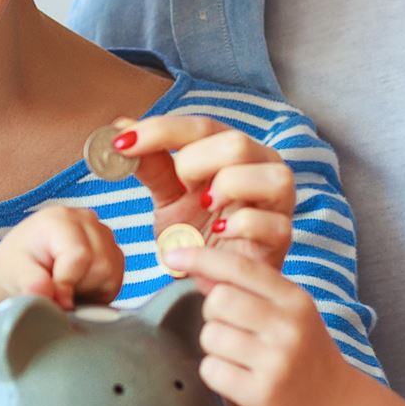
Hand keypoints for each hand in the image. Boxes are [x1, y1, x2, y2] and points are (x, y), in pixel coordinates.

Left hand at [0, 206, 126, 312]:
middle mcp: (85, 219)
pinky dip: (100, 289)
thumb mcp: (14, 273)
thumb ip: (30, 282)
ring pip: (111, 272)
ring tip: (67, 286)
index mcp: (59, 219)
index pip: (79, 255)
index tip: (55, 300)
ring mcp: (102, 232)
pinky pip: (117, 277)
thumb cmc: (17, 265)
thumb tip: (46, 292)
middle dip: (79, 287)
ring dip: (90, 289)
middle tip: (57, 292)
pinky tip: (79, 285)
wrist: (24, 264)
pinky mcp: (112, 248)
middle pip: (100, 264)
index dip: (69, 285)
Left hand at [104, 115, 296, 268]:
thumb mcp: (169, 197)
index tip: (122, 144)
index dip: (161, 131)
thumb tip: (122, 126)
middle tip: (180, 187)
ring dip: (228, 188)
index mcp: (235, 150)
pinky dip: (240, 225)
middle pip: (237, 143)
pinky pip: (272, 224)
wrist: (214, 280)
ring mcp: (279, 202)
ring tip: (206, 207)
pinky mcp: (282, 237)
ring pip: (269, 176)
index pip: (202, 126)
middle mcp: (263, 167)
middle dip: (196, 163)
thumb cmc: (198, 232)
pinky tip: (220, 231)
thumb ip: (152, 164)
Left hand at [164, 243, 362, 405]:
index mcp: (295, 299)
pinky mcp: (261, 393)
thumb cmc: (303, 352)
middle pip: (218, 300)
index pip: (239, 267)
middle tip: (231, 329)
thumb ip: (247, 289)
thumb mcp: (287, 312)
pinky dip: (215, 373)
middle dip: (213, 314)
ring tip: (239, 357)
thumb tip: (198, 270)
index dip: (200, 258)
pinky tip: (237, 377)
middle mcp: (288, 327)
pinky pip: (211, 370)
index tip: (174, 256)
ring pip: (210, 336)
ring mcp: (276, 362)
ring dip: (214, 346)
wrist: (334, 405)